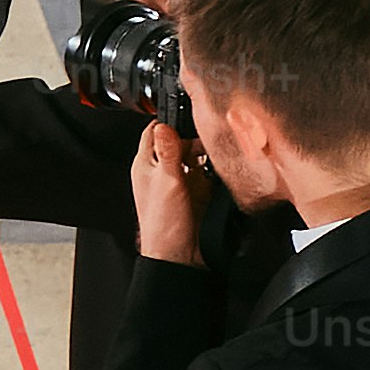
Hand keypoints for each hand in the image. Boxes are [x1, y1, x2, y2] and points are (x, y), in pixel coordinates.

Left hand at [129, 114, 207, 266]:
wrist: (181, 256)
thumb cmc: (163, 224)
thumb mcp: (166, 182)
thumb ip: (167, 153)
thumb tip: (163, 126)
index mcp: (146, 165)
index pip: (154, 132)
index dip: (168, 121)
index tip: (186, 114)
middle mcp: (164, 171)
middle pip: (180, 141)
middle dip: (194, 137)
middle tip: (208, 137)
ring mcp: (182, 180)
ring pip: (197, 155)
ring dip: (207, 152)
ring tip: (217, 151)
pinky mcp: (199, 191)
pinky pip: (209, 171)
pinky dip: (216, 167)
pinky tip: (222, 166)